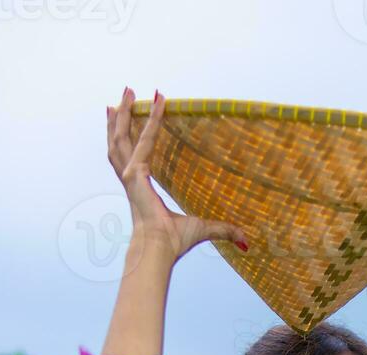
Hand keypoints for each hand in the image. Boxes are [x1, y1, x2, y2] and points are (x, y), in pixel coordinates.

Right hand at [107, 87, 247, 261]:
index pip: (138, 155)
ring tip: (128, 92)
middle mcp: (132, 179)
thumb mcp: (204, 230)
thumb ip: (224, 230)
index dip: (138, 135)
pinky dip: (151, 121)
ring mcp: (131, 175)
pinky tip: (157, 103)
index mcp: (142, 189)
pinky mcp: (135, 174)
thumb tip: (246, 241)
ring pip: (122, 138)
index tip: (139, 115)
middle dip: (120, 117)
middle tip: (126, 94)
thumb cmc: (174, 243)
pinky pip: (144, 141)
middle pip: (121, 142)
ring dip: (123, 114)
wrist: (159, 249)